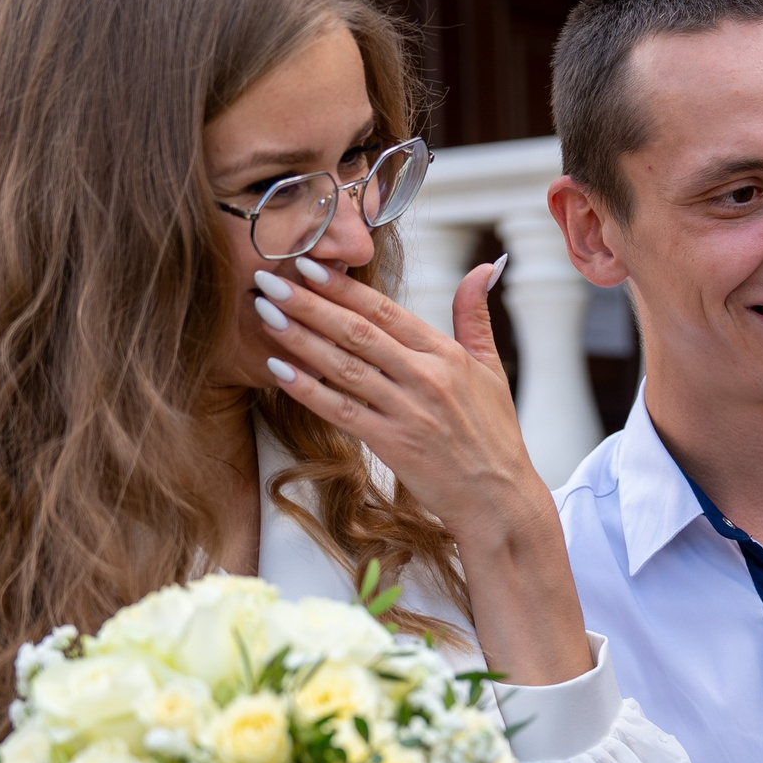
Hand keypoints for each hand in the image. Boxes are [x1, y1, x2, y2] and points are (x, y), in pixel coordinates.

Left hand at [254, 258, 541, 555]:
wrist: (498, 498)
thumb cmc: (494, 435)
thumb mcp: (491, 368)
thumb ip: (475, 315)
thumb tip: (485, 266)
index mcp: (446, 355)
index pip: (386, 310)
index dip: (342, 286)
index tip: (307, 263)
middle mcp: (426, 378)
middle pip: (357, 332)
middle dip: (308, 302)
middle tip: (268, 278)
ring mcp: (407, 411)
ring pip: (343, 366)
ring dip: (299, 338)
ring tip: (264, 313)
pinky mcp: (392, 444)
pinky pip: (341, 411)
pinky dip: (307, 389)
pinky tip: (277, 369)